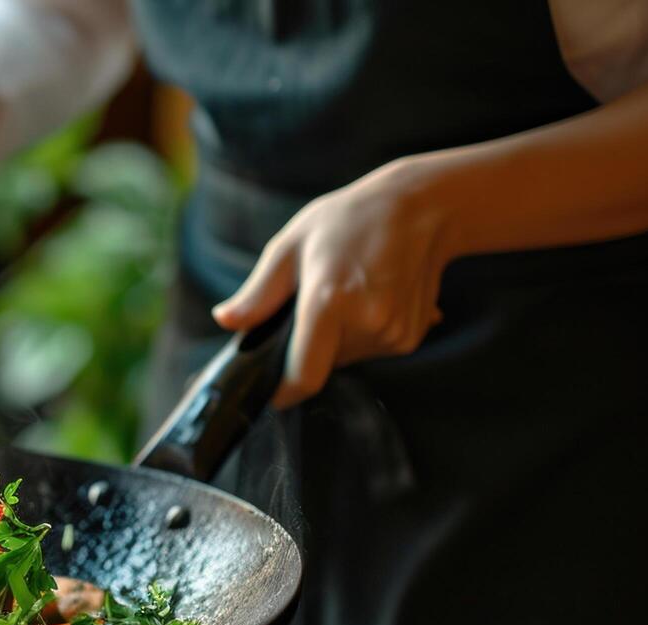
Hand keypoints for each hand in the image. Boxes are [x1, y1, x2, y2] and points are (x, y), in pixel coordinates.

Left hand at [211, 160, 458, 407]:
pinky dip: (362, 333)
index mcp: (330, 302)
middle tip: (315, 303)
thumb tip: (224, 321)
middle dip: (309, 345)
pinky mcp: (410, 338)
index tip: (269, 394)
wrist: (423, 208)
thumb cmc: (349, 220)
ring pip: (345, 358)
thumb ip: (257, 293)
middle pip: (321, 365)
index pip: (303, 376)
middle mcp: (366, 324)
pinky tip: (370, 297)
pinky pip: (370, 350)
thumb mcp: (291, 246)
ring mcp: (393, 333)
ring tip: (348, 292)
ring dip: (337, 338)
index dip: (282, 393)